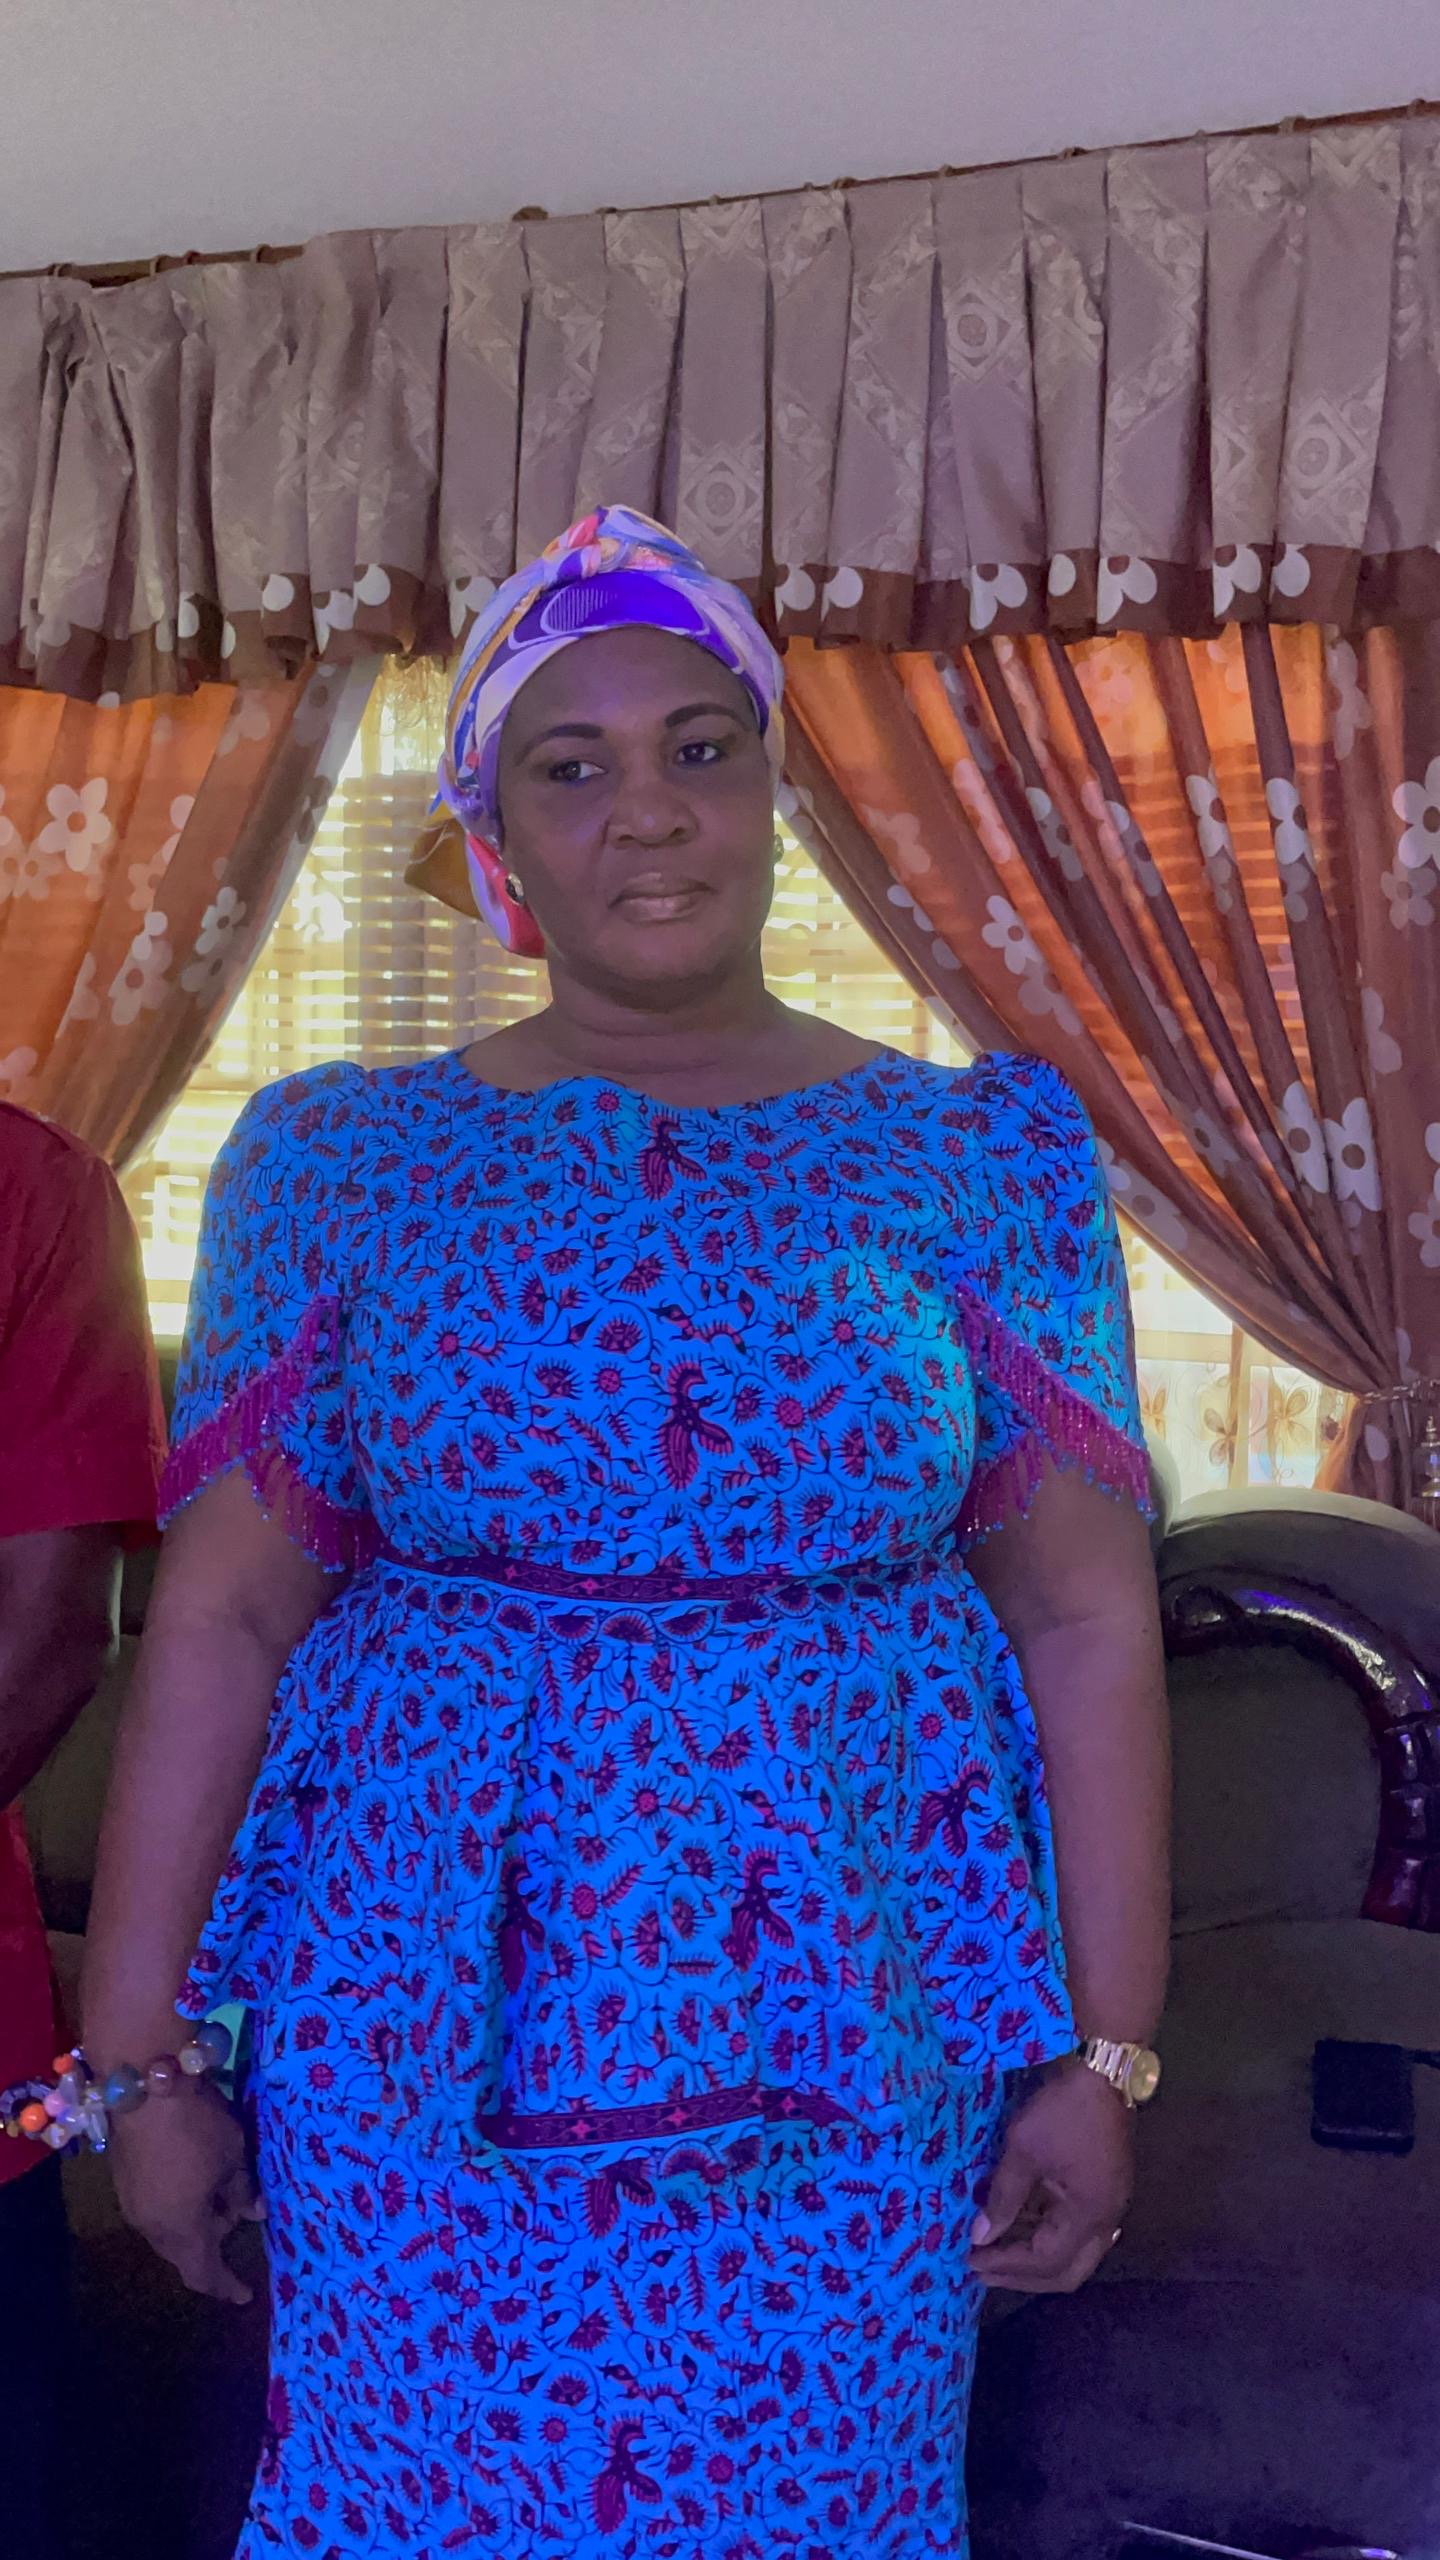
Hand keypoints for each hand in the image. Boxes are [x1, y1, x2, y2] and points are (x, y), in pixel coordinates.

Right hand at [108, 2078, 264, 2304]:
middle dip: (212, 2244)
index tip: (245, 2293)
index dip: (225, 2286)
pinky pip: (155, 2208)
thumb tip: (253, 2212)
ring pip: (167, 2230)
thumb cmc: (198, 2127)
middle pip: (183, 2252)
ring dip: (194, 2222)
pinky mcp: (122, 2179)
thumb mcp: (232, 2157)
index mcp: (180, 2230)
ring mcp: (131, 2203)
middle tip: (238, 2215)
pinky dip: (177, 2205)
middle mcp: (150, 2226)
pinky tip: (193, 2176)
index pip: (203, 2274)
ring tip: (220, 2189)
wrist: (145, 2084)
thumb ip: (242, 2190)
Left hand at [969, 2058, 1133, 2293]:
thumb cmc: (1062, 2110)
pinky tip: (1018, 2226)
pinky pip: (1076, 2231)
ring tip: (994, 2250)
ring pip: (1074, 2254)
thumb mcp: (1023, 2150)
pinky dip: (1046, 2234)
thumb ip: (1002, 2197)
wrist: (1102, 2070)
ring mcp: (1109, 2207)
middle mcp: (1106, 2222)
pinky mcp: (1105, 2191)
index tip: (971, 2261)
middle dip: (1023, 2276)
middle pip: (1066, 2272)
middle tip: (983, 2270)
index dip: (1006, 2265)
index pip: (1045, 2261)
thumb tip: (980, 2236)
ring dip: (1035, 2256)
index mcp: (1089, 2216)